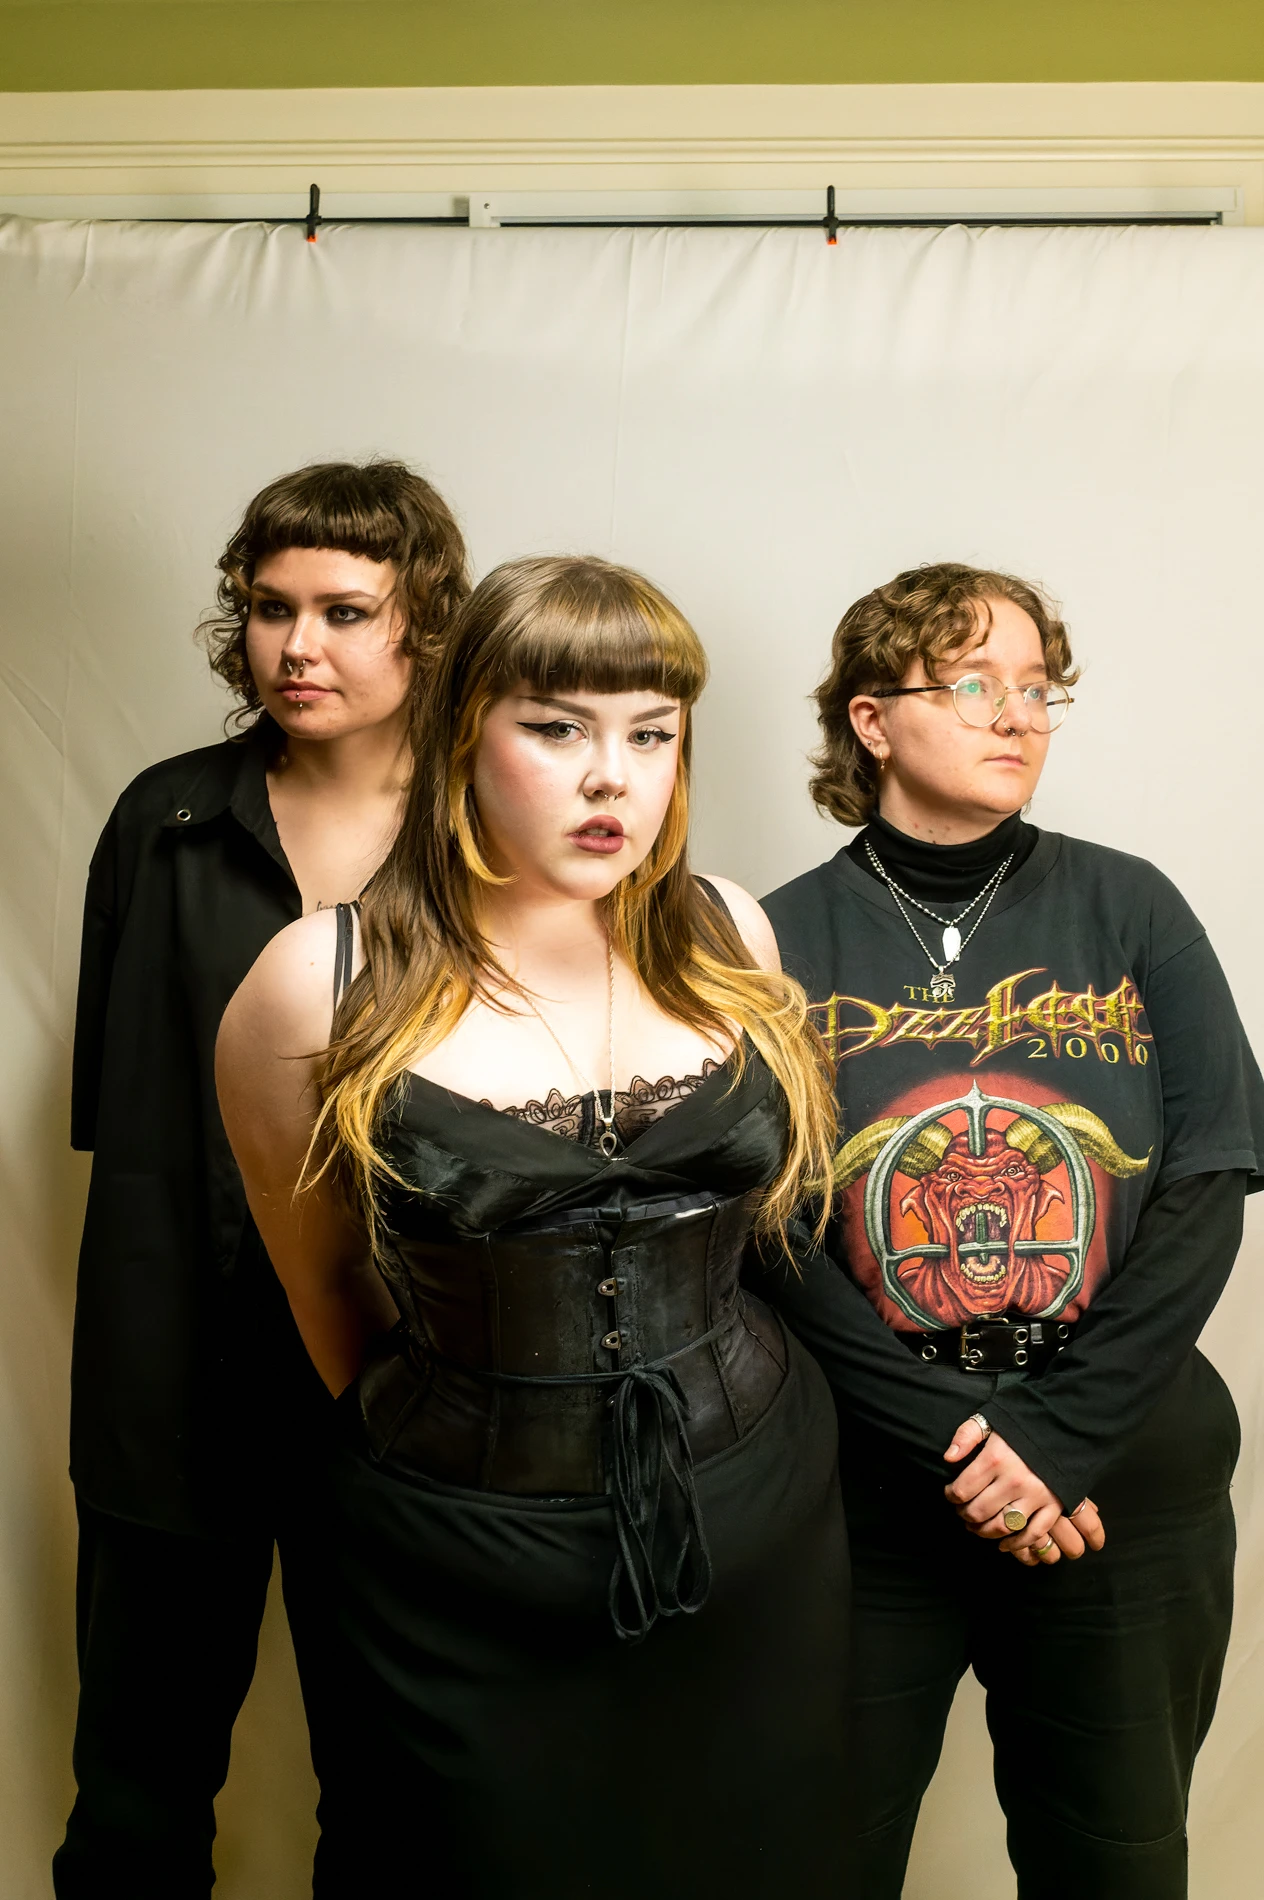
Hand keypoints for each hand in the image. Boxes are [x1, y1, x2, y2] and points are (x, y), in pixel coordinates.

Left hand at [943, 1415, 1103, 1560]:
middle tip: (962, 1513)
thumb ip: (966, 1436)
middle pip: (979, 1512)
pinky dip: (1016, 1544)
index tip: (951, 1494)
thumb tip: (948, 1458)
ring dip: (985, 1532)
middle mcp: (1014, 1481)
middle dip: (965, 1516)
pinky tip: (1003, 1544)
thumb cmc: (1023, 1425)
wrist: (1064, 1429)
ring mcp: (1036, 1496)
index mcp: (995, 1459)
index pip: (962, 1490)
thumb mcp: (992, 1420)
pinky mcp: (1054, 1506)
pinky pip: (1033, 1534)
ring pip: (1003, 1526)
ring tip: (977, 1527)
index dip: (951, 1496)